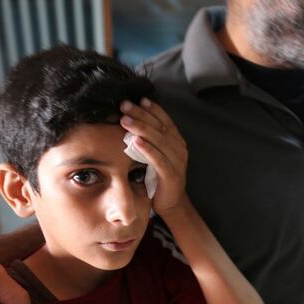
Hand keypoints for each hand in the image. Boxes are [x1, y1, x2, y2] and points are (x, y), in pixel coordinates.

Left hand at [119, 98, 187, 215]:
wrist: (171, 204)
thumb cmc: (159, 178)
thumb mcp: (156, 155)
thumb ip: (150, 140)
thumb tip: (129, 122)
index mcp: (176, 141)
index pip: (164, 120)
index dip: (152, 108)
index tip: (138, 99)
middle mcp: (179, 148)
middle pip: (159, 126)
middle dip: (141, 114)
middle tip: (124, 105)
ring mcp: (177, 161)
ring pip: (158, 140)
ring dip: (141, 128)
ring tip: (125, 120)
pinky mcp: (171, 175)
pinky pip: (158, 159)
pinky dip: (147, 149)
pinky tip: (135, 141)